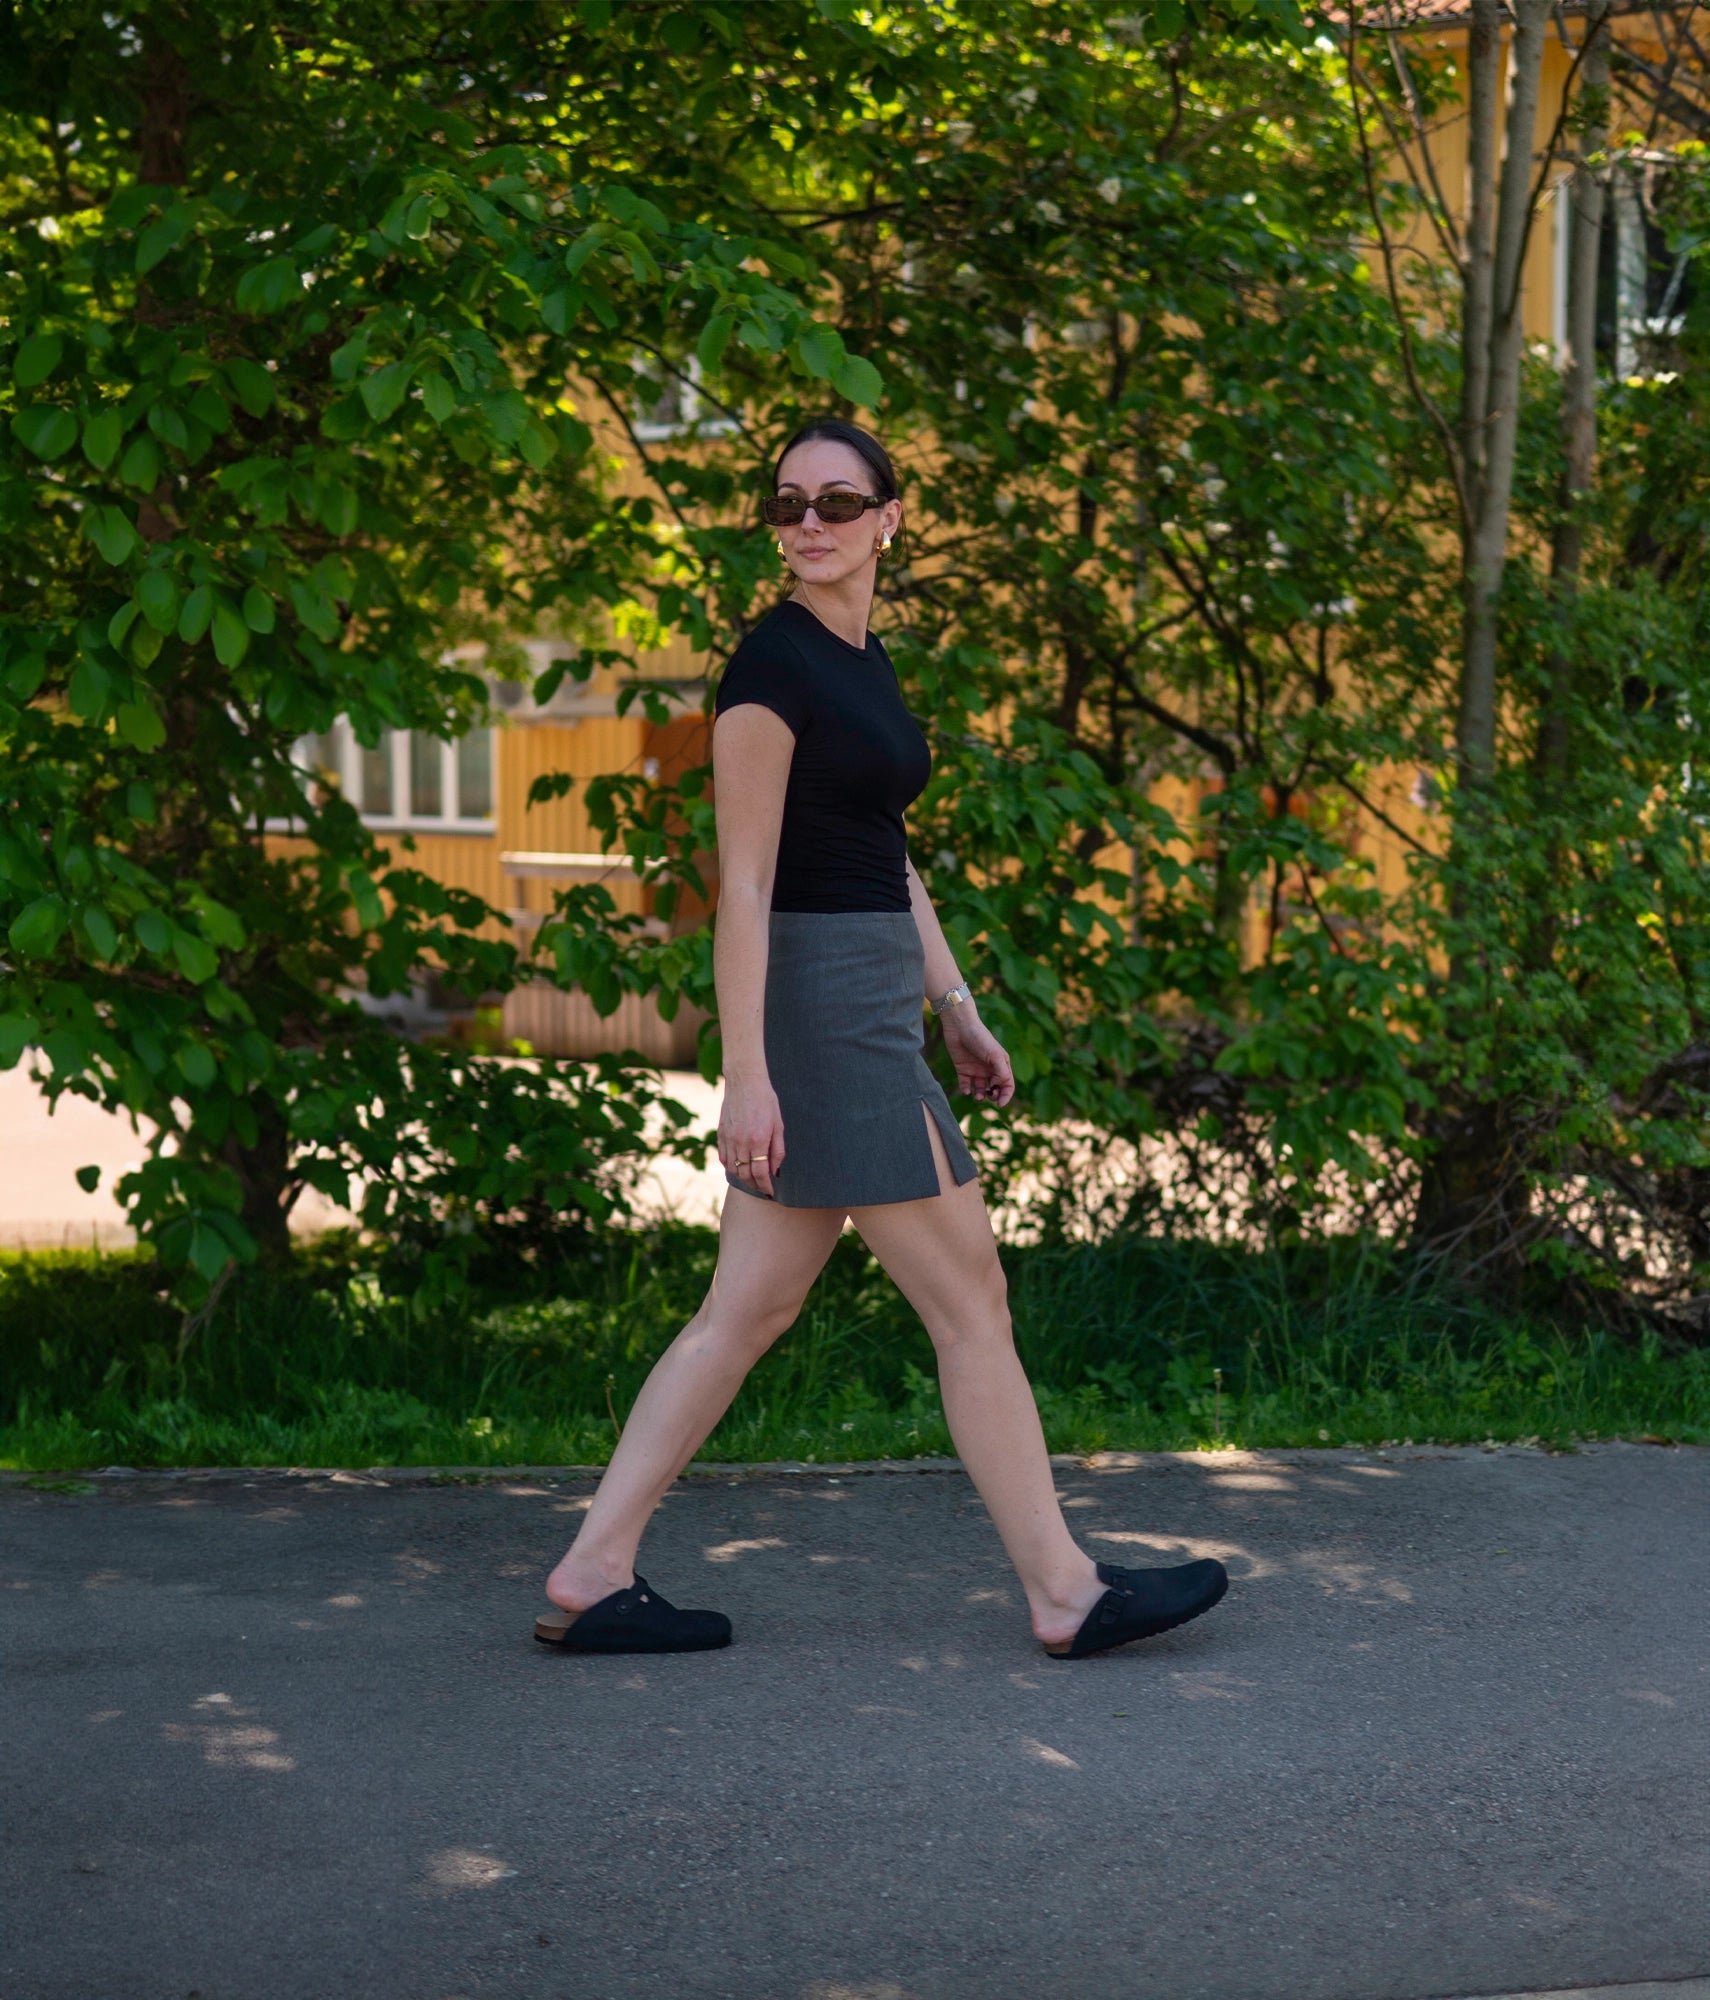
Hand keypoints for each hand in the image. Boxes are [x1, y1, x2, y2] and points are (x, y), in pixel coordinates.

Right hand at [719, 1076, 785, 1199]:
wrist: (745, 1081)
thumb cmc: (766, 1101)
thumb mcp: (778, 1124)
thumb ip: (777, 1149)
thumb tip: (775, 1170)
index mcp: (758, 1140)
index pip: (760, 1173)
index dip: (765, 1185)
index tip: (770, 1191)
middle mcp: (741, 1142)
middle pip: (745, 1174)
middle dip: (754, 1185)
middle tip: (762, 1187)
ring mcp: (729, 1138)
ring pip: (733, 1168)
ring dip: (742, 1178)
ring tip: (752, 1179)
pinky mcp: (721, 1133)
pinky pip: (723, 1157)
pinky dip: (730, 1166)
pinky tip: (738, 1166)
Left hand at [941, 1007, 1014, 1107]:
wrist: (959, 1026)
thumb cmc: (980, 1038)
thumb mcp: (995, 1055)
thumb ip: (1001, 1072)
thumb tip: (1000, 1086)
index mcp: (1001, 1064)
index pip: (1007, 1084)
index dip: (1006, 1096)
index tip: (1000, 1104)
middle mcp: (989, 1068)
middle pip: (995, 1089)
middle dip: (993, 1096)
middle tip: (989, 1096)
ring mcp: (976, 1069)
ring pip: (980, 1089)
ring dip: (980, 1096)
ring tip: (978, 1096)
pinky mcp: (963, 1069)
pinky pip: (965, 1084)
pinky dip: (966, 1090)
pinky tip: (966, 1089)